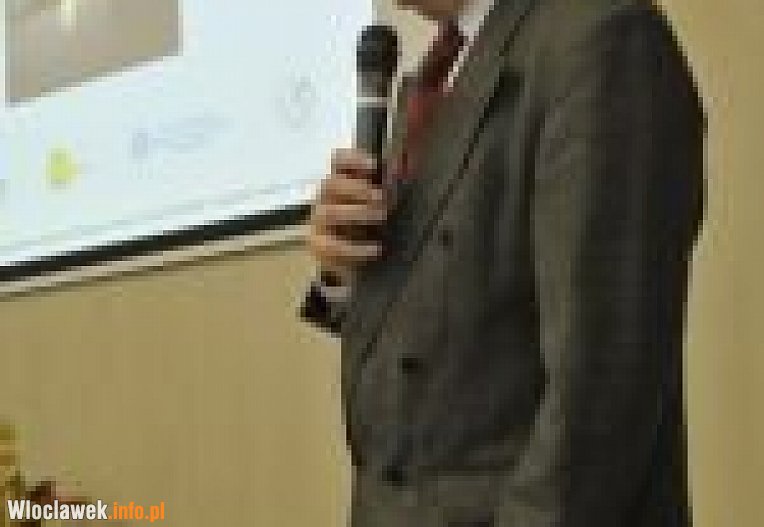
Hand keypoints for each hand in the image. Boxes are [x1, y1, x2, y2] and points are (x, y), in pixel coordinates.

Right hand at [308, 148, 389, 283]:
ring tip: (382, 218)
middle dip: (359, 189)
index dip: (355, 159)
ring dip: (358, 213)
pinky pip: (331, 247)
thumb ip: (391, 187)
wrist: (354, 263)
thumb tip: (400, 168)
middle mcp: (325, 199)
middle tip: (382, 198)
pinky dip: (356, 249)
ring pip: (329, 212)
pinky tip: (377, 249)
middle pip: (331, 184)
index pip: (338, 160)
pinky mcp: (318, 247)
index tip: (375, 165)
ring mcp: (319, 223)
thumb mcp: (384, 204)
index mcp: (341, 181)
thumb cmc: (370, 226)